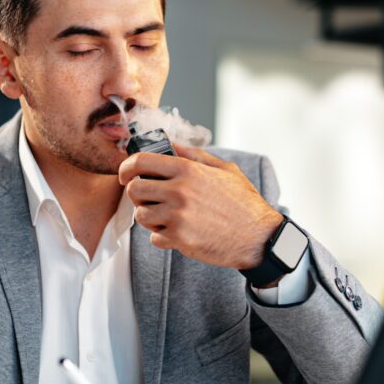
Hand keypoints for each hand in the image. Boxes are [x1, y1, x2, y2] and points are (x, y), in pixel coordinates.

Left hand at [119, 145, 283, 268]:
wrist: (258, 237)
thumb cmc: (243, 203)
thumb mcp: (224, 170)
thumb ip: (195, 155)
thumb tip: (171, 144)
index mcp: (188, 170)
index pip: (141, 161)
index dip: (127, 167)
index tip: (126, 175)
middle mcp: (179, 191)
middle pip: (134, 190)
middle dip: (137, 195)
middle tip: (150, 199)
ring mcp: (177, 216)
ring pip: (141, 215)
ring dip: (150, 218)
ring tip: (167, 217)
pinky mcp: (179, 239)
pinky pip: (154, 237)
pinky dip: (162, 237)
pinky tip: (179, 233)